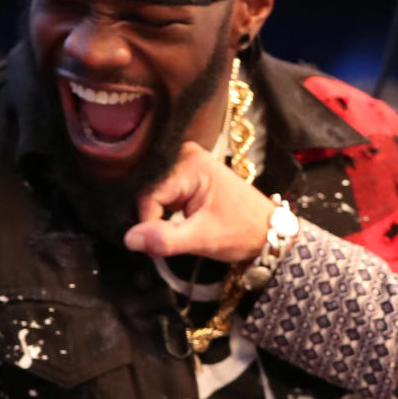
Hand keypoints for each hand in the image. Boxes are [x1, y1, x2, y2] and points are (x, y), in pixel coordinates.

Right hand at [123, 141, 274, 261]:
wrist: (267, 230)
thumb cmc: (242, 231)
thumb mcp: (203, 238)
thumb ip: (166, 239)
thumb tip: (130, 238)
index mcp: (190, 163)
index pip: (147, 195)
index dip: (150, 223)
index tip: (163, 243)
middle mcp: (184, 155)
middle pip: (147, 191)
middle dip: (153, 218)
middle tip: (174, 235)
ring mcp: (184, 162)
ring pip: (151, 194)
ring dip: (159, 216)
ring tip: (182, 226)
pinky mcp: (185, 174)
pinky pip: (161, 193)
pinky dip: (164, 212)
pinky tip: (179, 219)